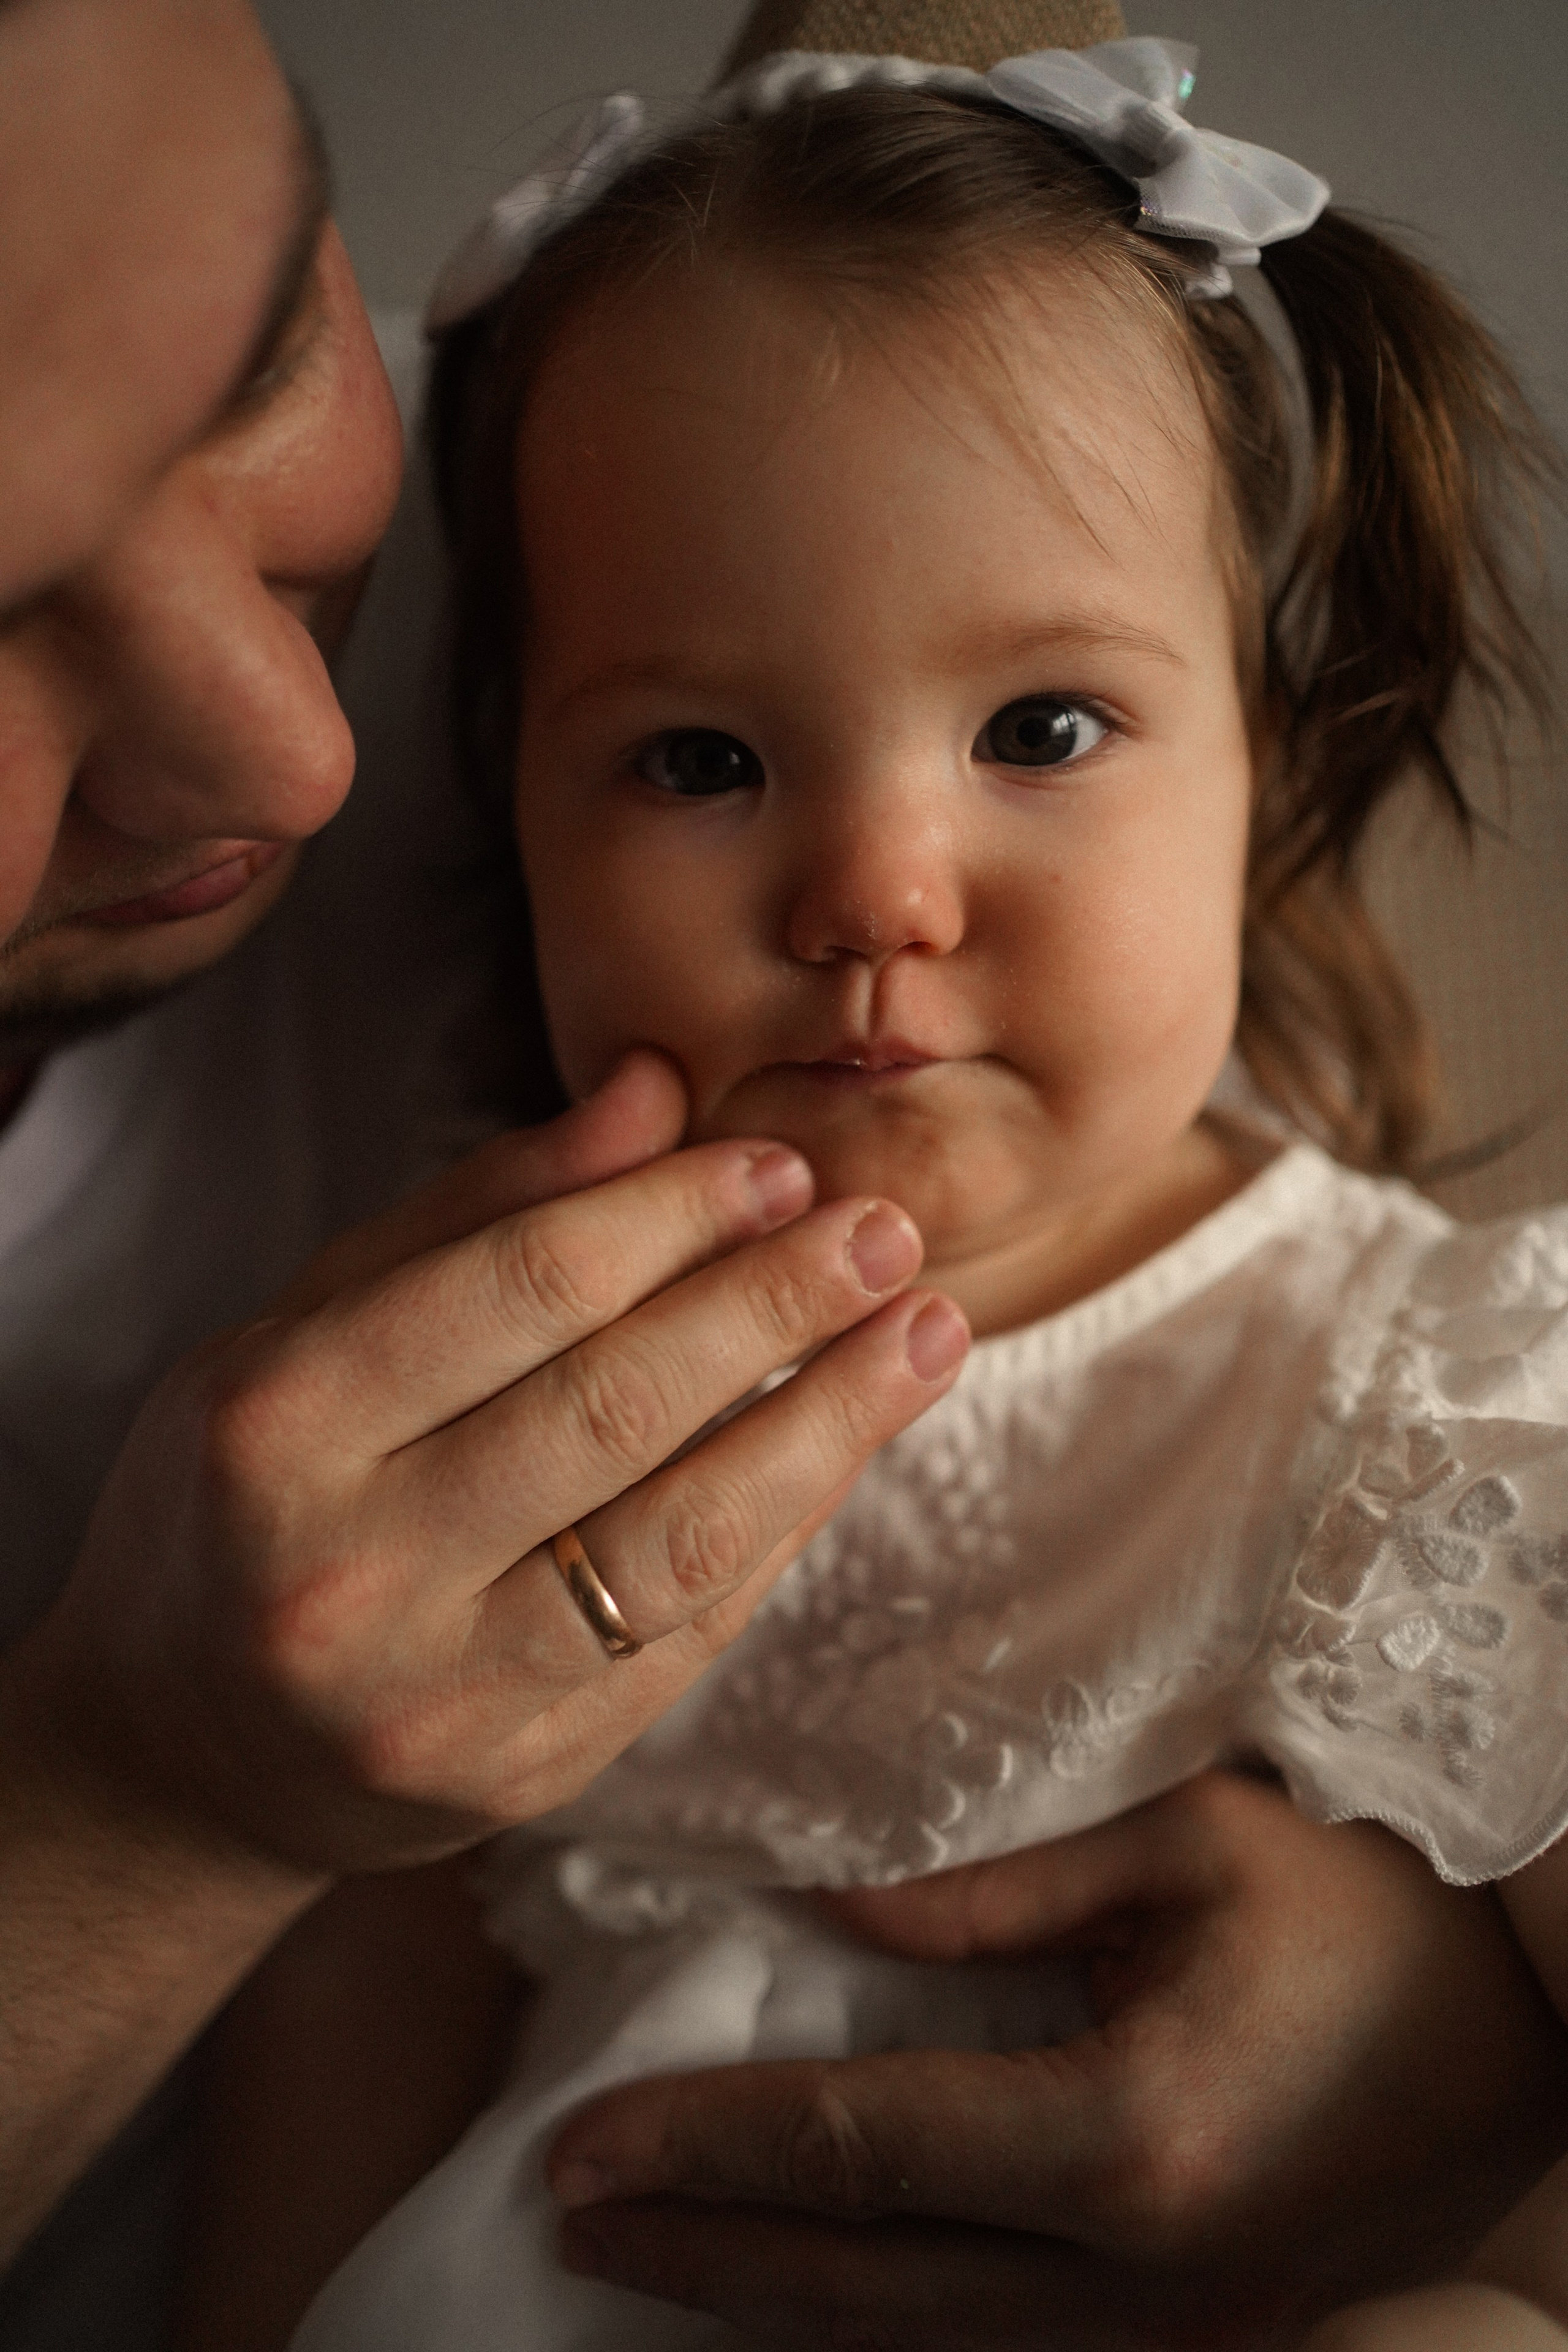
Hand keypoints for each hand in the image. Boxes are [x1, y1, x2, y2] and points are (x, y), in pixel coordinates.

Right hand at [9, 1049, 967, 1877]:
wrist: (184, 1747)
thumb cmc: (245, 1494)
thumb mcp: (309, 1326)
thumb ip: (480, 1209)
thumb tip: (657, 1090)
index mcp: (276, 1426)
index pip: (522, 1290)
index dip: (675, 1215)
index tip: (781, 1166)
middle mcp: (350, 1572)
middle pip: (617, 1408)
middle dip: (776, 1306)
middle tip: (886, 1232)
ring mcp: (441, 1695)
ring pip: (684, 1538)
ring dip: (831, 1424)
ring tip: (925, 1333)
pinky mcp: (522, 1776)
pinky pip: (694, 1633)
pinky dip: (786, 1524)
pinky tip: (848, 1443)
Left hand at [548, 1771, 1567, 2349]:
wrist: (1547, 2034)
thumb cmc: (1378, 1908)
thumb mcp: (1189, 1846)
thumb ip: (992, 1890)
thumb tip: (830, 1918)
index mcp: (1126, 2141)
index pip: (858, 2152)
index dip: (706, 2147)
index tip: (580, 2142)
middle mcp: (1137, 2277)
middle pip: (861, 2287)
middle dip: (699, 2251)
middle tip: (564, 2217)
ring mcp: (1174, 2334)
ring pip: (919, 2346)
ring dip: (769, 2302)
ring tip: (646, 2259)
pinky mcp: (1198, 2336)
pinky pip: (997, 2350)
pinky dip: (878, 2325)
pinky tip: (806, 2291)